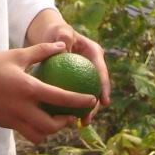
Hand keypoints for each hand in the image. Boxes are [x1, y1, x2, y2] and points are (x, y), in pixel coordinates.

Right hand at [0, 42, 97, 144]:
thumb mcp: (16, 55)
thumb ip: (41, 51)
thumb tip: (62, 46)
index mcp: (28, 89)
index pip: (60, 98)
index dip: (79, 101)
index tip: (91, 99)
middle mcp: (21, 108)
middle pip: (51, 126)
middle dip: (65, 123)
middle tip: (71, 114)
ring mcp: (11, 119)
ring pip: (38, 134)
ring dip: (50, 130)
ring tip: (55, 119)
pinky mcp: (4, 124)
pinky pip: (25, 131)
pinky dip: (35, 128)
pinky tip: (36, 117)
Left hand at [25, 9, 109, 123]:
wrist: (50, 35)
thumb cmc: (55, 32)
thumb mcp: (61, 32)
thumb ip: (64, 38)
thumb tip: (65, 51)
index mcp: (94, 53)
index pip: (101, 71)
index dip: (104, 87)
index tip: (103, 102)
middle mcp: (93, 65)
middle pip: (97, 87)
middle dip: (95, 105)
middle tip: (88, 118)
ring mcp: (85, 74)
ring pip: (87, 94)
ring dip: (86, 109)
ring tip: (81, 123)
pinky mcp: (76, 81)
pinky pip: (75, 95)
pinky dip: (72, 105)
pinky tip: (66, 119)